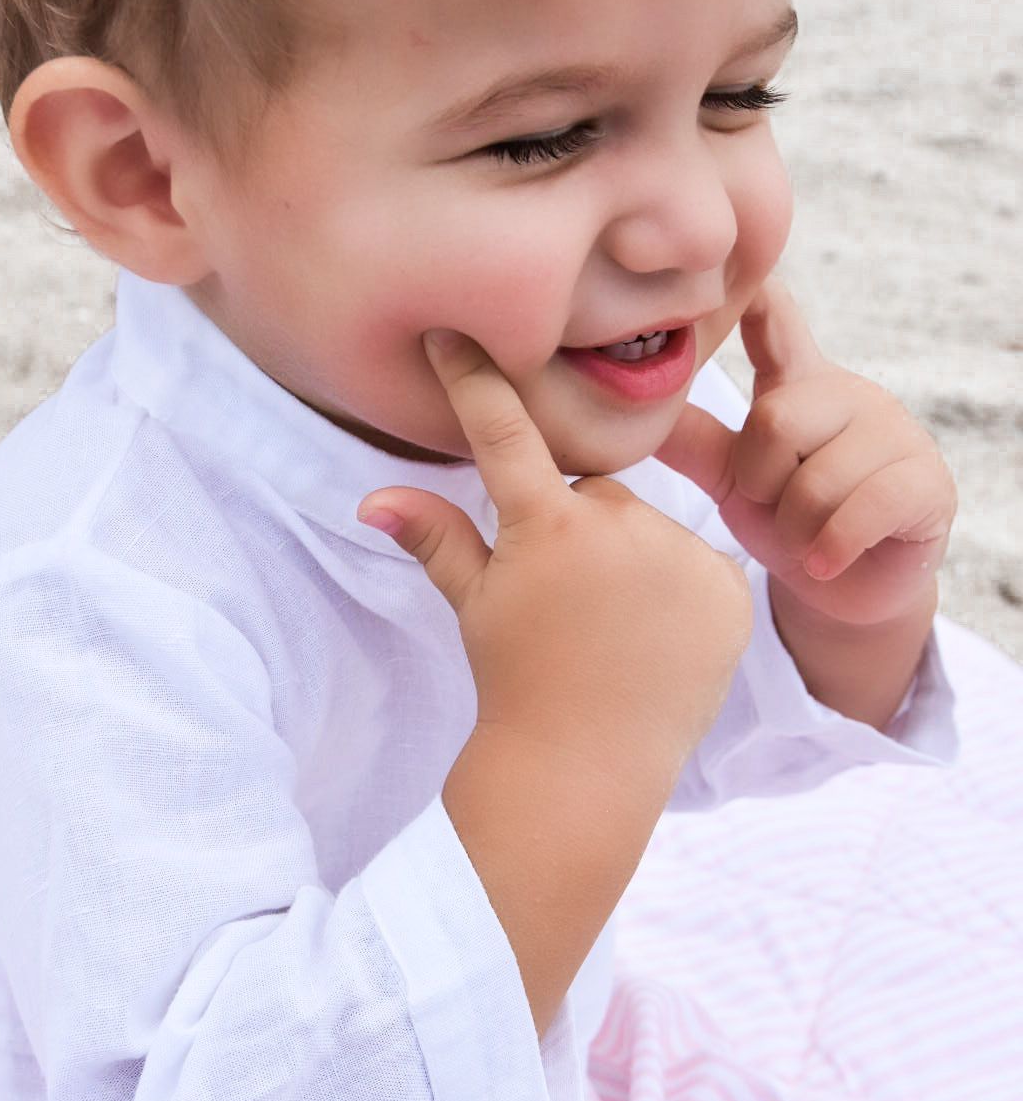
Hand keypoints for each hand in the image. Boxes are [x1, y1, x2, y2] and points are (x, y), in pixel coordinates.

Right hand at [358, 330, 752, 790]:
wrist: (587, 766)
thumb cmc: (518, 684)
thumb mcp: (474, 607)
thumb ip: (436, 539)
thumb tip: (372, 499)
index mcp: (545, 528)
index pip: (504, 432)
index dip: (475, 380)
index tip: (457, 334)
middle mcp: (619, 528)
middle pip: (597, 492)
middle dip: (580, 530)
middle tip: (568, 602)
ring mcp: (681, 558)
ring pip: (650, 529)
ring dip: (633, 560)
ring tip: (616, 630)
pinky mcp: (728, 591)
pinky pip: (698, 566)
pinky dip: (681, 592)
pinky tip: (658, 640)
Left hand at [659, 278, 957, 628]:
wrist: (845, 593)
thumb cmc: (789, 524)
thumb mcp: (731, 481)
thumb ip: (694, 442)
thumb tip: (637, 408)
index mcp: (799, 387)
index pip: (778, 326)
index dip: (761, 299)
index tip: (747, 270)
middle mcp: (851, 396)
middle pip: (776, 420)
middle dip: (761, 483)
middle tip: (774, 507)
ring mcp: (897, 435)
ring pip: (817, 479)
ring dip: (796, 529)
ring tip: (805, 538)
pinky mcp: (928, 483)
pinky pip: (865, 510)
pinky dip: (832, 546)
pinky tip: (824, 560)